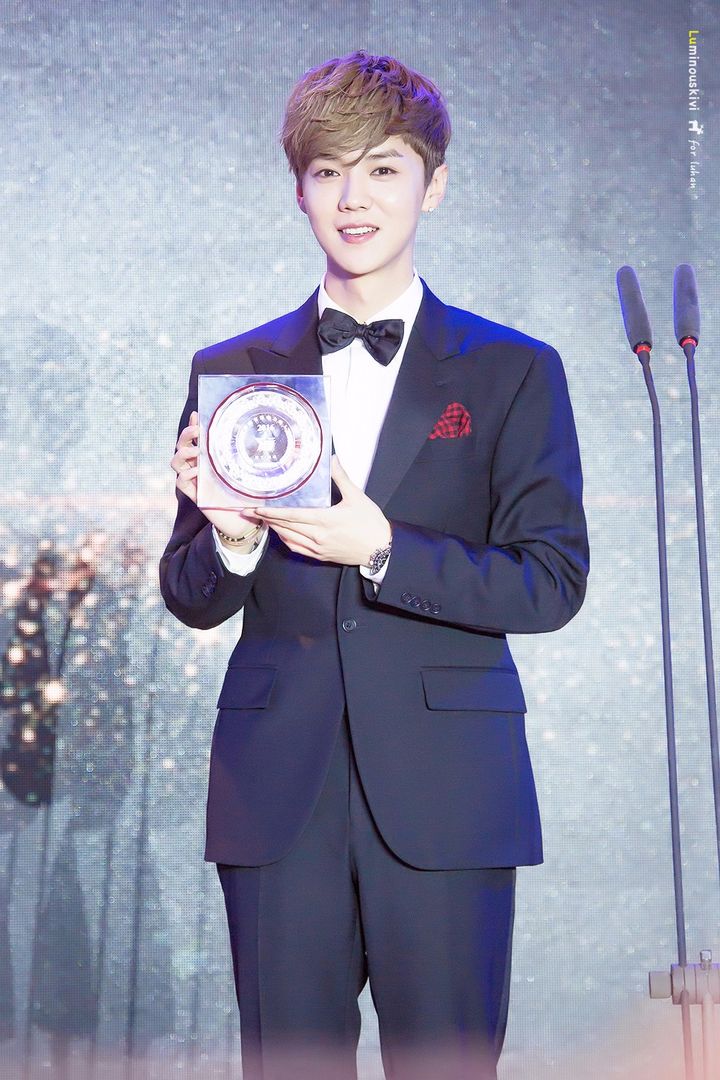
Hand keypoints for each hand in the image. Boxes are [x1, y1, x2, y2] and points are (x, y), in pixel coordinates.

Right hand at [170, 411, 262, 537]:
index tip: (197, 414)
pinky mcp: (194, 494)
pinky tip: (198, 472)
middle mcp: (199, 467)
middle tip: (197, 431)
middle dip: (185, 435)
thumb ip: (247, 457)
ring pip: (176, 462)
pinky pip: (181, 481)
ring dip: (183, 453)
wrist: (244, 521)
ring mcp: (195, 480)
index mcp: (209, 459)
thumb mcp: (247, 472)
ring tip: (197, 452)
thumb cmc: (247, 495)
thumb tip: (258, 437)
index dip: (193, 425)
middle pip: (181, 446)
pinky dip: (186, 474)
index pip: (196, 438)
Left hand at [257, 457, 390, 565]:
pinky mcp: (321, 556)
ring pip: (289, 539)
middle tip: (248, 512)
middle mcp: (318, 536)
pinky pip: (298, 549)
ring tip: (262, 520)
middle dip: (266, 519)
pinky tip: (281, 533)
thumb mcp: (356, 497)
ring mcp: (318, 548)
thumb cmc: (370, 523)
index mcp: (325, 520)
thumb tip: (331, 458)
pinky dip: (286, 540)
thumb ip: (341, 477)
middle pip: (285, 527)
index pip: (292, 515)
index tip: (256, 508)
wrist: (381, 550)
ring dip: (274, 529)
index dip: (272, 512)